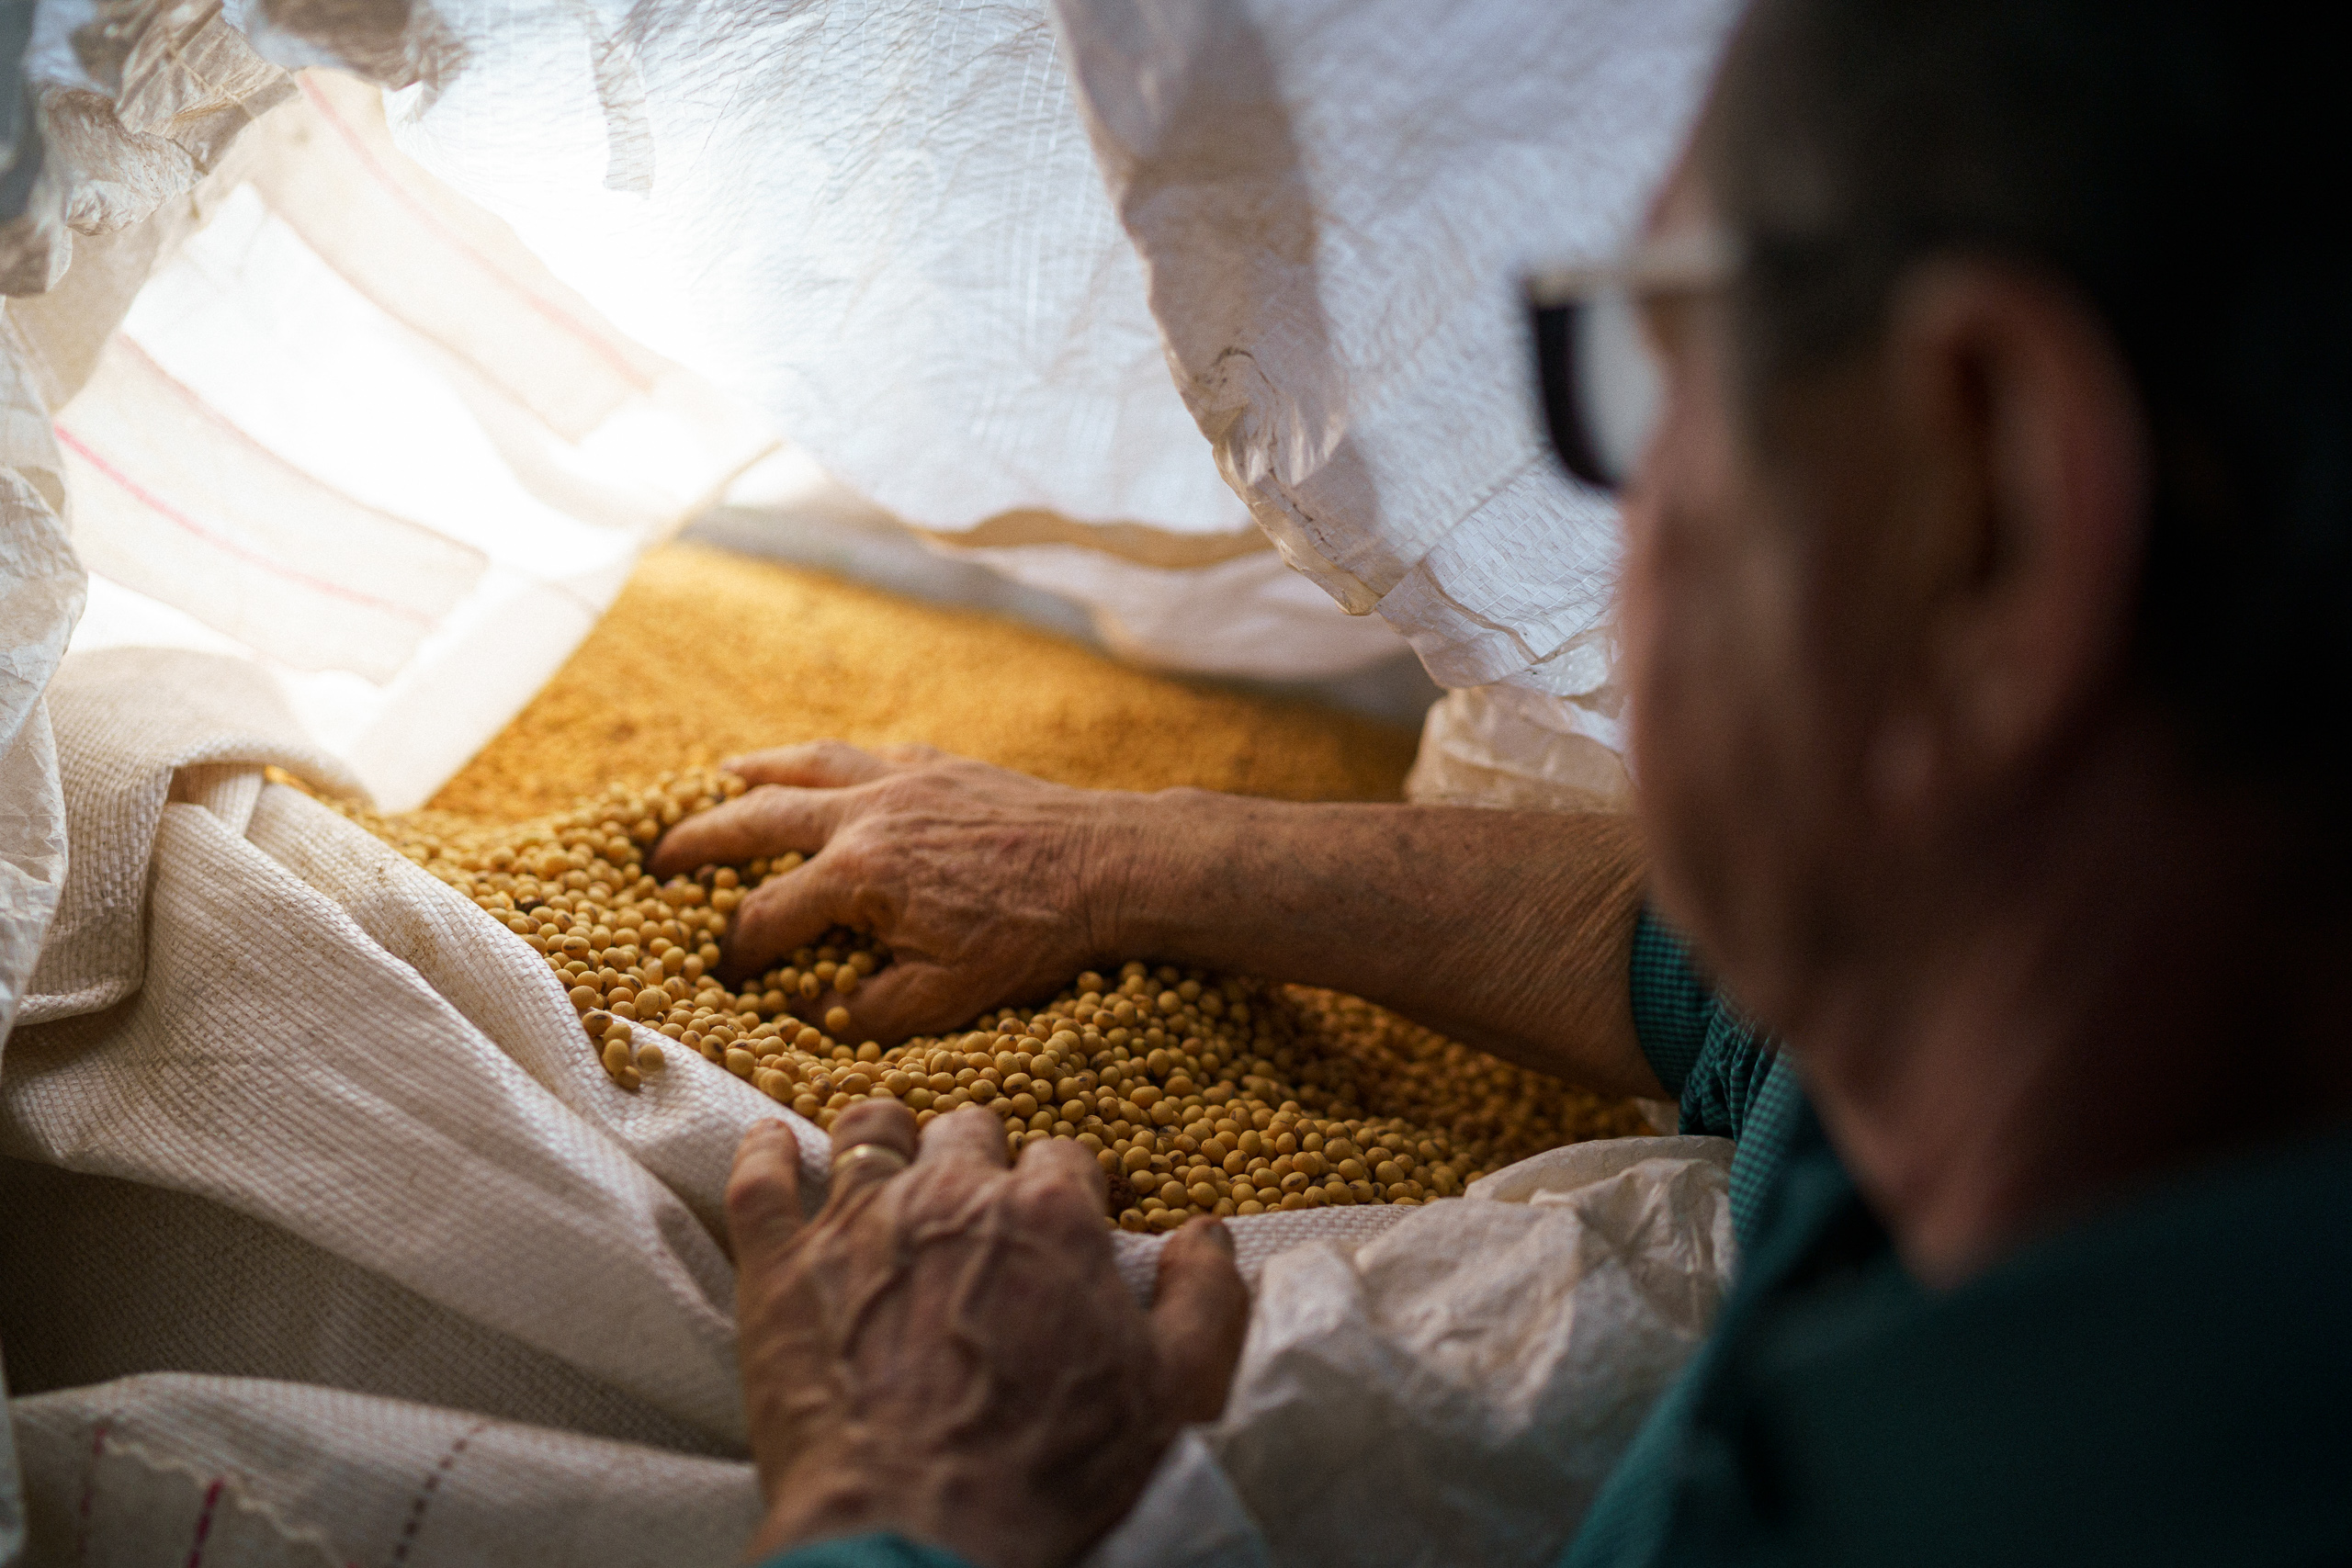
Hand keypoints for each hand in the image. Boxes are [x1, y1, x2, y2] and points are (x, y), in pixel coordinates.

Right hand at [649, 742, 1145, 1041]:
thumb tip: (812, 1013)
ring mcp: (902, 779)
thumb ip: (868, 1009)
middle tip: (657, 854)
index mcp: (858, 875)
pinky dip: (829, 758)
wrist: (1109, 863)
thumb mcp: (949, 997)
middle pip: (758, 819)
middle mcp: (865, 814)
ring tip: (717, 777)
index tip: (714, 972)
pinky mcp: (940, 764)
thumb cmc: (1033, 936)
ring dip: (755, 771)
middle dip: (699, 839)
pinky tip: (819, 766)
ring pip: (807, 764)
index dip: (732, 950)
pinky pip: (865, 752)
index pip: (766, 916)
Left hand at [730, 1103, 1248, 1567]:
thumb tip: (1208, 1232)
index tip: (1064, 1217)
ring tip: (883, 1148)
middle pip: (970, 1130)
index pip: (1065, 1158)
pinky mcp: (779, 1265)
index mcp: (1051, 1216)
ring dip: (884, 1133)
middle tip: (978, 1197)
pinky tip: (772, 1139)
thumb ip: (1204, 1299)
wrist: (924, 1535)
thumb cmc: (1054, 1473)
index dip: (1069, 1186)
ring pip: (870, 1129)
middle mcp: (955, 1193)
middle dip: (981, 1152)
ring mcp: (858, 1221)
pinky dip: (766, 1150)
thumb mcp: (1176, 1392)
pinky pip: (760, 1178)